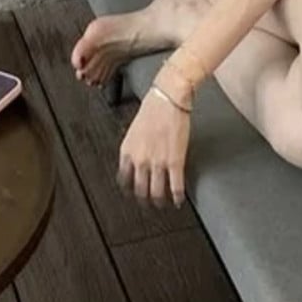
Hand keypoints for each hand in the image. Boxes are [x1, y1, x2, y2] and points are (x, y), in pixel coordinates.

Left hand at [117, 88, 190, 206]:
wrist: (169, 97)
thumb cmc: (153, 107)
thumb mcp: (135, 129)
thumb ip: (134, 147)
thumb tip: (137, 159)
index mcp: (127, 151)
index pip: (123, 180)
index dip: (128, 190)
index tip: (133, 193)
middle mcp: (140, 160)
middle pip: (139, 190)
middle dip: (144, 200)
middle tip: (149, 203)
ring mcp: (157, 163)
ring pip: (156, 193)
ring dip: (160, 202)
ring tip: (164, 204)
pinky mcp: (175, 161)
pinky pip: (176, 187)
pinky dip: (177, 197)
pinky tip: (178, 200)